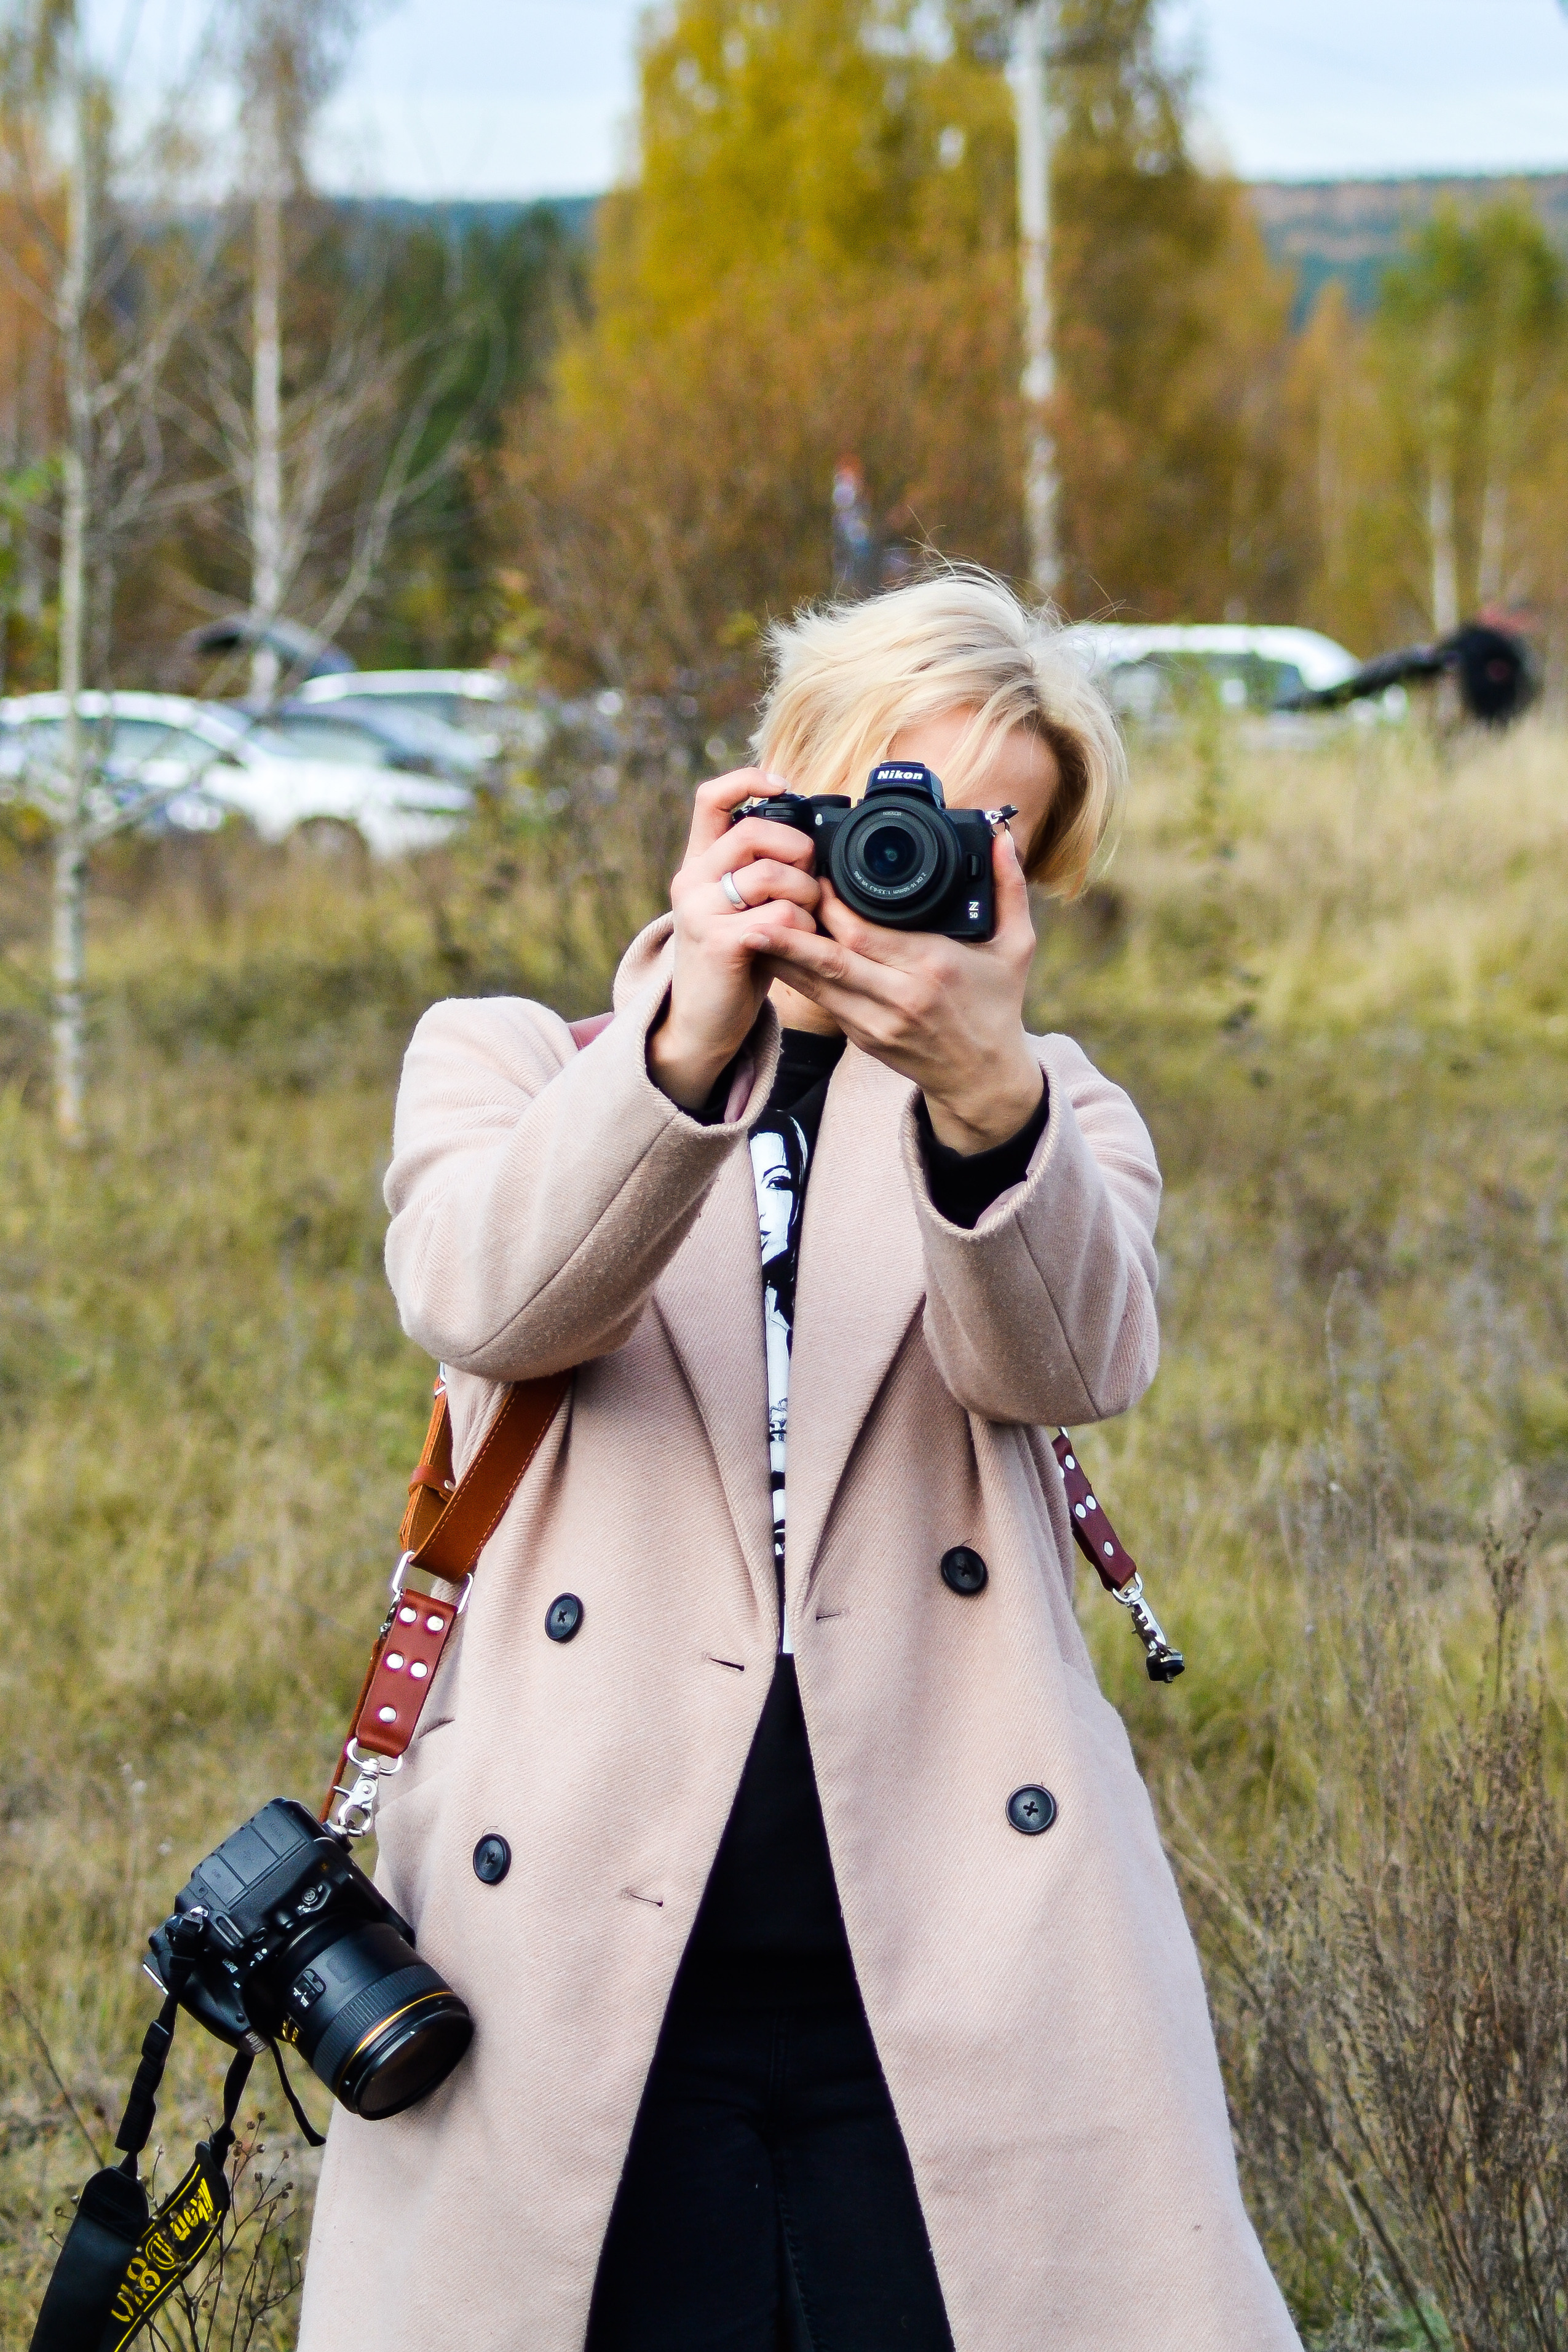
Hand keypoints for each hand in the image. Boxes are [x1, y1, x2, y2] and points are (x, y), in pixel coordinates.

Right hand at [648, 768, 820, 1109]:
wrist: (702, 1024)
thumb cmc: (735, 963)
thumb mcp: (740, 907)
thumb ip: (760, 871)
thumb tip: (811, 841)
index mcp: (697, 864)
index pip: (710, 799)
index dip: (747, 780)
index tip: (782, 785)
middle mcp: (690, 881)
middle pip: (753, 833)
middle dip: (797, 851)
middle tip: (811, 879)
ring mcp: (699, 912)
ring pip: (771, 874)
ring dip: (806, 895)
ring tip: (810, 918)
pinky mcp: (719, 943)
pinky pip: (779, 917)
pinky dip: (804, 928)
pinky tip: (802, 943)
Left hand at [752, 825, 1043, 1152]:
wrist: (983, 1081)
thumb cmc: (999, 1008)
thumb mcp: (1017, 947)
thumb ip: (1009, 888)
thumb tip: (1002, 834)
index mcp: (934, 968)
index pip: (866, 933)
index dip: (832, 905)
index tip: (813, 874)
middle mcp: (900, 998)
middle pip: (830, 957)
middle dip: (793, 926)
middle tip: (764, 892)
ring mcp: (876, 1023)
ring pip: (814, 983)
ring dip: (780, 953)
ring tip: (747, 922)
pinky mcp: (861, 1038)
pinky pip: (820, 1002)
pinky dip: (794, 977)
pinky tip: (773, 952)